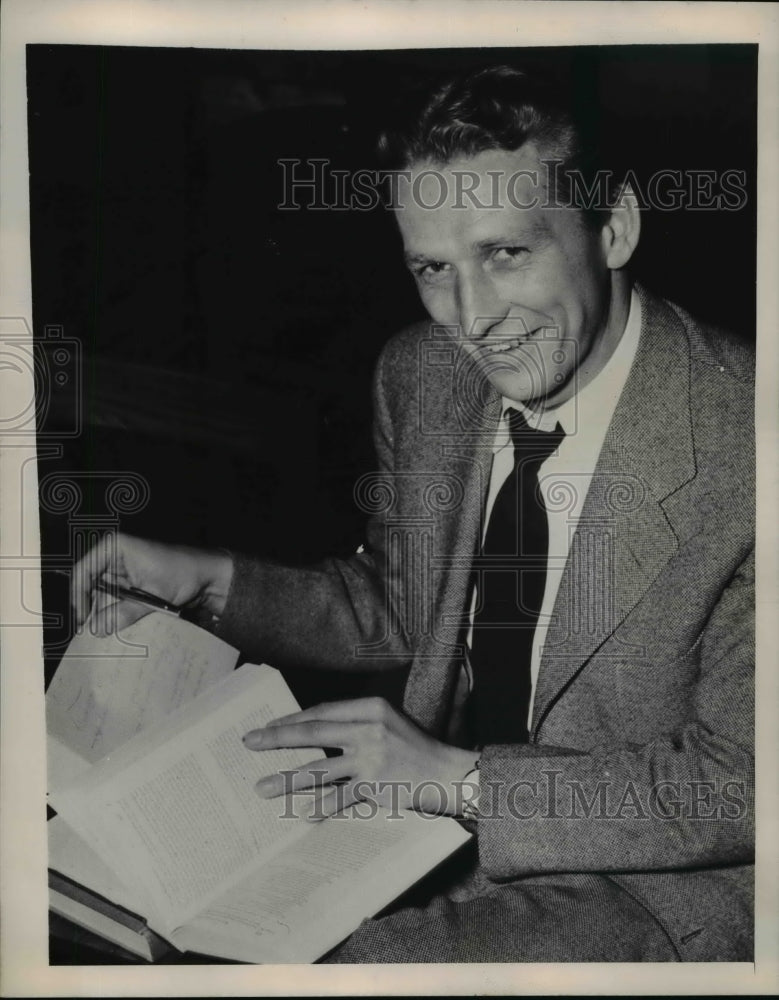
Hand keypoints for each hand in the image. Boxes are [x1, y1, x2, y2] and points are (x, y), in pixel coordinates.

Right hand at [71, 532, 233, 634]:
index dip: (79, 597)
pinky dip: (114, 613)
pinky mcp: (127, 583)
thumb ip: (123, 612)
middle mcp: (113, 556)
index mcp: (115, 547)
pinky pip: (113, 600)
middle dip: (91, 609)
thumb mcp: (152, 595)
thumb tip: (96, 628)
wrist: (208, 576)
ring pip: (99, 596)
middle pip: (88, 586)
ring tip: (105, 632)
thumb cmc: (183, 573)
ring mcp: (119, 570)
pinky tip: (116, 626)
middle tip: (92, 633)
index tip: (83, 620)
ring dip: (103, 614)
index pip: (83, 572)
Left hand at [245, 696, 477, 818]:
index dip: (292, 720)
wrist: (448, 772)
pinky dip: (321, 807)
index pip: (322, 711)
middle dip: (277, 738)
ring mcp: (372, 759)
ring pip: (319, 769)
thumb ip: (356, 724)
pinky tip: (303, 815)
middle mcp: (369, 729)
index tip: (269, 727)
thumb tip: (312, 731)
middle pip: (313, 733)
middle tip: (250, 743)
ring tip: (262, 787)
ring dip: (287, 779)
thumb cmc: (416, 748)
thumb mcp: (389, 722)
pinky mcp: (376, 786)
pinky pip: (340, 798)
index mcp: (371, 707)